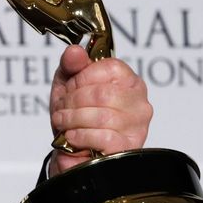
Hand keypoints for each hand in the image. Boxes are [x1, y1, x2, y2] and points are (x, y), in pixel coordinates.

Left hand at [48, 45, 152, 175]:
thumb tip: (75, 51)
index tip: (70, 88)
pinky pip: (103, 136)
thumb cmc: (75, 114)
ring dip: (72, 119)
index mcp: (129, 82)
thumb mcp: (68, 84)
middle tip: (62, 109)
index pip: (110, 68)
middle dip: (73, 101)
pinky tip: (73, 136)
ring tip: (63, 122)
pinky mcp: (128, 147)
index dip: (82, 77)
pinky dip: (80, 136)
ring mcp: (137, 126)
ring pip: (102, 116)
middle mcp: (140, 103)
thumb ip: (71, 65)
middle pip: (103, 93)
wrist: (71, 150)